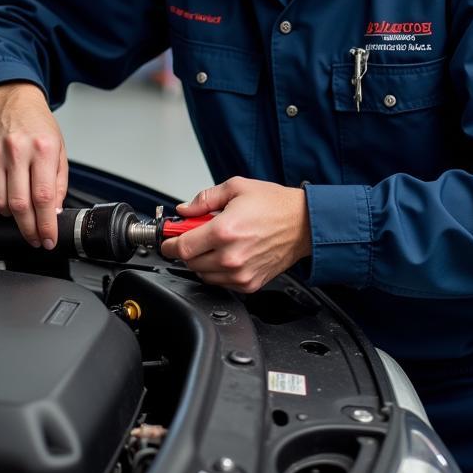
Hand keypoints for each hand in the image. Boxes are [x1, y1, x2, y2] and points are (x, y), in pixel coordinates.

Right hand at [0, 82, 67, 248]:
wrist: (12, 102)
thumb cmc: (38, 125)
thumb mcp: (59, 149)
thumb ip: (59, 182)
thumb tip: (55, 212)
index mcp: (43, 149)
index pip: (44, 197)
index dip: (46, 224)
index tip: (48, 238)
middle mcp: (16, 151)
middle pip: (20, 205)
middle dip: (29, 229)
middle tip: (36, 238)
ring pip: (0, 204)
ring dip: (12, 217)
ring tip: (22, 213)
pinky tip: (5, 200)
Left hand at [160, 177, 310, 292]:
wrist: (304, 224)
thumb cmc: (275, 206)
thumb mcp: (236, 188)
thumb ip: (205, 199)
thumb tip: (184, 210)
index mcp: (224, 231)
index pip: (182, 246)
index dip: (169, 242)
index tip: (168, 239)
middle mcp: (231, 256)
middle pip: (190, 262)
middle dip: (187, 248)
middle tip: (194, 236)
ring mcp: (240, 273)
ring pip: (203, 274)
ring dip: (201, 260)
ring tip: (215, 243)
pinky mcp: (249, 284)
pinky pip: (220, 283)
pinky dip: (217, 271)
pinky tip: (227, 254)